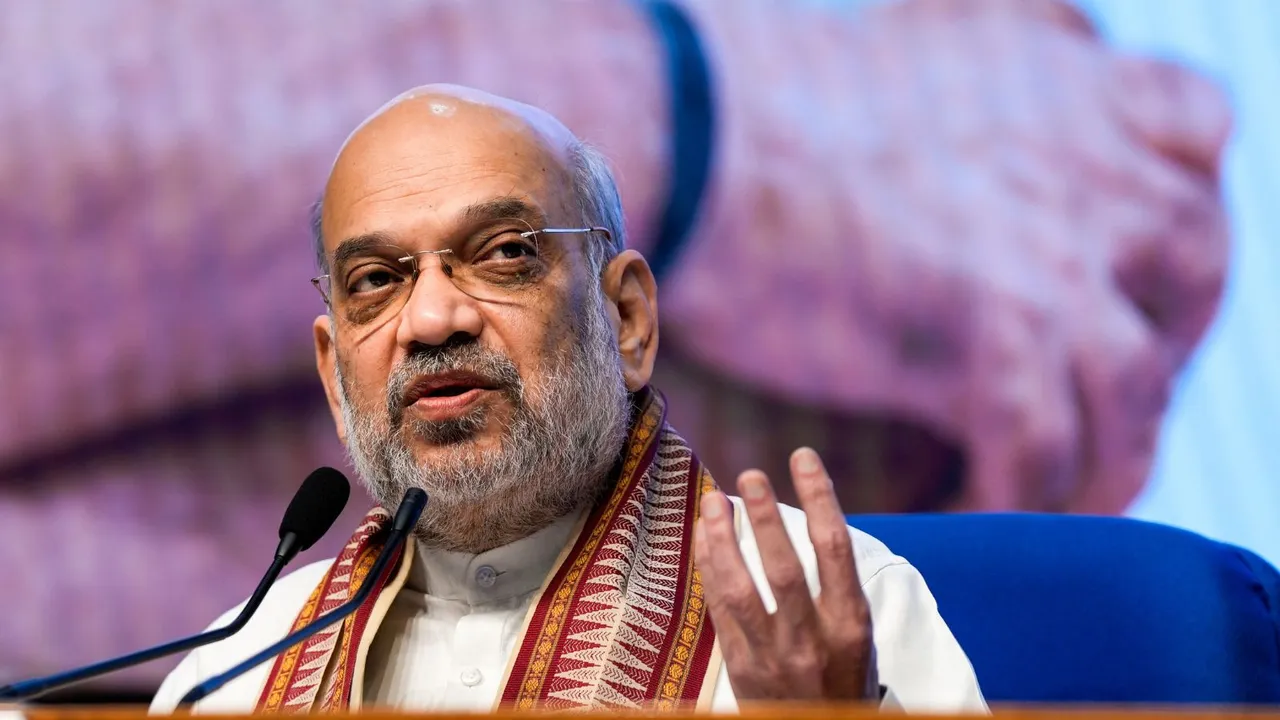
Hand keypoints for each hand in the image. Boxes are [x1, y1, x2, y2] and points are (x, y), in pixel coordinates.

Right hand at [667, 0, 1231, 513]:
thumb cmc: (764, 97)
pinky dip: (1008, 500)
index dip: (1166, 210)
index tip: (1136, 269)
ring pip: (1129, 394)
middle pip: (1189, 271)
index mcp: (1066, 85)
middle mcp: (1087, 170)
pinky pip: (1038, 457)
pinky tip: (957, 511)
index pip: (1193, 134)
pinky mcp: (991, 341)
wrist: (699, 133)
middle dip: (1162, 341)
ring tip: (1055, 495)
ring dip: (1100, 458)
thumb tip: (971, 124)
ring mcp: (1051, 262)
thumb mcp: (910, 49)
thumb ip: (978, 76)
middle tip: (1104, 393)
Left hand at [694, 447, 877, 701]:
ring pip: (741, 587)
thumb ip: (834, 587)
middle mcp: (813, 639)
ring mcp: (773, 655)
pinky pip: (719, 608)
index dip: (819, 496)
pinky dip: (709, 567)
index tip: (803, 458)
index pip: (835, 548)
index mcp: (850, 625)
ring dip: (724, 539)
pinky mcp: (741, 667)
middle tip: (751, 474)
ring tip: (714, 500)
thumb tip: (807, 517)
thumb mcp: (857, 636)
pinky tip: (704, 537)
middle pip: (784, 566)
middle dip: (766, 515)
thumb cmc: (843, 678)